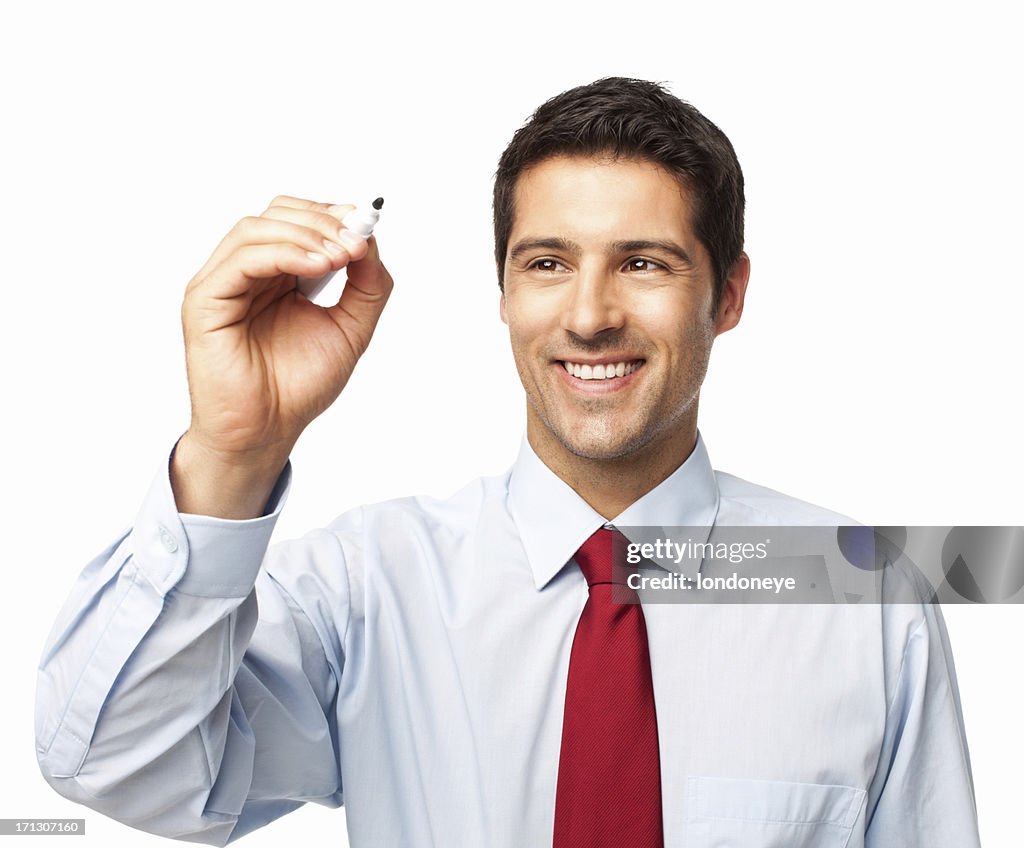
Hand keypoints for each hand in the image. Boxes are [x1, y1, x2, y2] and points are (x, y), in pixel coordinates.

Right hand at [172, 195, 392, 516]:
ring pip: (256, 229)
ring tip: (340, 256)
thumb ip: (367, 285)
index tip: (364, 221)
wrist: (268, 431)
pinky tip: (317, 266)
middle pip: (275, 214)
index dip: (331, 214)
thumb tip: (371, 241)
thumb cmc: (298, 386)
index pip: (297, 220)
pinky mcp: (205, 300)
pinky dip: (283, 253)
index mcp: (276, 274)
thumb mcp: (350, 328)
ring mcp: (221, 283)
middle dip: (321, 221)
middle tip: (355, 239)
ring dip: (306, 234)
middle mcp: (246, 272)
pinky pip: (241, 259)